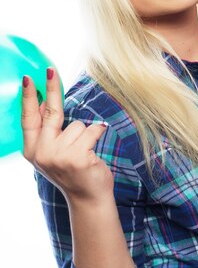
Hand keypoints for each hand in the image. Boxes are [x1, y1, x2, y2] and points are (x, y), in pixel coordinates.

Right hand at [21, 68, 111, 203]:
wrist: (88, 197)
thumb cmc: (73, 171)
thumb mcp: (52, 153)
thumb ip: (48, 132)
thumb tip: (47, 101)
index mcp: (32, 150)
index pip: (29, 118)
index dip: (30, 97)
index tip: (29, 78)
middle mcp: (42, 152)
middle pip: (50, 112)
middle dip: (52, 88)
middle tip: (50, 70)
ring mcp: (58, 155)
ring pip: (78, 124)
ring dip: (86, 134)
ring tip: (84, 152)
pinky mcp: (77, 157)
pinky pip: (93, 130)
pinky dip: (98, 135)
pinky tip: (94, 152)